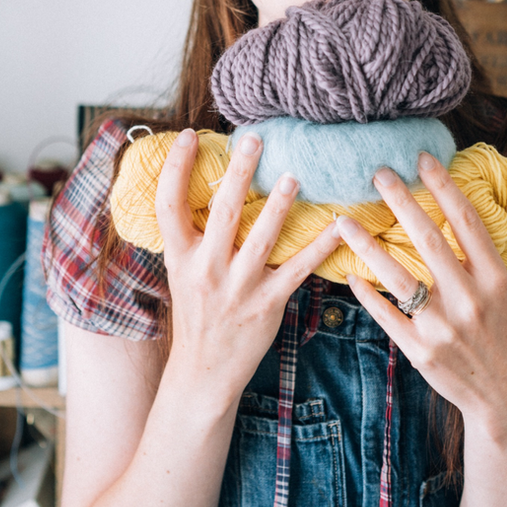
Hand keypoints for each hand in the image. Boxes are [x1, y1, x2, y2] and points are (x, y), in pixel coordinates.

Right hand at [155, 129, 341, 401]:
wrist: (203, 371)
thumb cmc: (197, 314)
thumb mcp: (183, 273)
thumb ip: (194, 236)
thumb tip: (212, 189)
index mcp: (180, 257)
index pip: (168, 206)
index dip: (175, 168)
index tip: (187, 135)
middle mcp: (206, 269)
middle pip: (221, 213)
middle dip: (238, 173)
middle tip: (254, 139)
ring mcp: (237, 287)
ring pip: (261, 238)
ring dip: (279, 206)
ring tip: (295, 176)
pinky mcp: (267, 304)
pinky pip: (298, 269)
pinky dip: (320, 247)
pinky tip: (338, 226)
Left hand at [336, 151, 506, 419]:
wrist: (506, 397)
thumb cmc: (505, 336)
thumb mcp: (506, 293)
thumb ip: (482, 258)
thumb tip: (456, 209)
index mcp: (496, 279)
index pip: (467, 221)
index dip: (444, 186)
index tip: (422, 158)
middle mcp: (470, 299)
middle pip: (430, 240)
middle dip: (401, 202)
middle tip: (377, 172)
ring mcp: (443, 327)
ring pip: (399, 277)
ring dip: (368, 246)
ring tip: (343, 221)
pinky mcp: (421, 351)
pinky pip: (386, 315)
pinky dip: (367, 294)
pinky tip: (350, 274)